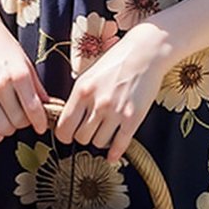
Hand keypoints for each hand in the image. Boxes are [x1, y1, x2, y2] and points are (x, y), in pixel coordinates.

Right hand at [0, 18, 48, 141]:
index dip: (40, 122)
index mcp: (17, 73)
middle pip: (18, 121)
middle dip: (25, 122)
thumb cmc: (3, 45)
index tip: (42, 126)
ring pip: (2, 128)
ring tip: (11, 116)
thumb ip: (37, 87)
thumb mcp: (25, 61)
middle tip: (25, 115)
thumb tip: (52, 107)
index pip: (33, 109)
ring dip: (10, 127)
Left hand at [55, 23, 170, 162]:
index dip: (65, 134)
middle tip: (90, 130)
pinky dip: (115, 154)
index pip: (63, 128)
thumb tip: (70, 118)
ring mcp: (115, 112)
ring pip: (98, 143)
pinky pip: (119, 145)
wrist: (145, 52)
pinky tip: (113, 155)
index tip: (70, 134)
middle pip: (81, 138)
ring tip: (105, 132)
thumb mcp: (90, 75)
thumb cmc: (117, 60)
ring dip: (100, 140)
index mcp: (82, 90)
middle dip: (84, 136)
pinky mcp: (132, 118)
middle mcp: (96, 103)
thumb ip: (80, 97)